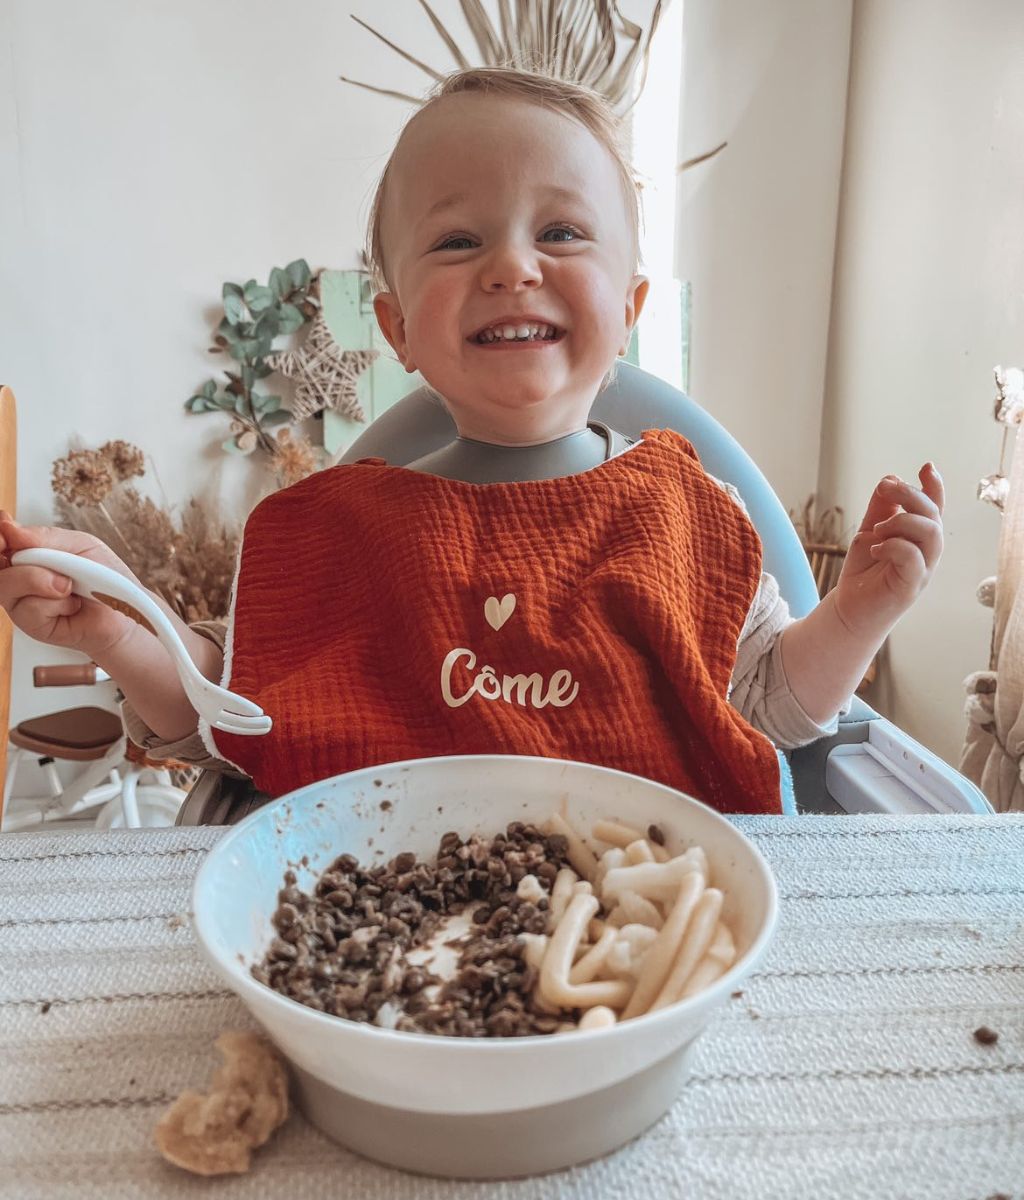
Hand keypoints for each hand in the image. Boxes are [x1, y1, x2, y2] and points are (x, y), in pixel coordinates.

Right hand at [0, 515, 141, 656]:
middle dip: (22, 559)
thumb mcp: (80, 545)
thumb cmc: (103, 576)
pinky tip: (71, 605)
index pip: (1, 540)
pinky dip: (57, 603)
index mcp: (27, 551)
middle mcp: (17, 575)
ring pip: (7, 585)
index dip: (0, 536)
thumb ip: (44, 537)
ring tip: (70, 585)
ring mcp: (20, 601)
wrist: (125, 608)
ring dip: (42, 581)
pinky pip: (30, 608)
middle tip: (53, 564)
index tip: (5, 534)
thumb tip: (10, 528)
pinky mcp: (31, 625)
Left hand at [832, 464, 944, 639]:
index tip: (925, 466)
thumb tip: (889, 480)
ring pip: (930, 533)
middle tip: (885, 489)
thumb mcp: (869, 533)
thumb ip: (880, 509)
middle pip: (933, 515)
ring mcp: (922, 569)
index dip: (934, 486)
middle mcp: (926, 552)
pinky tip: (876, 548)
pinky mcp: (910, 586)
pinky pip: (914, 558)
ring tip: (877, 529)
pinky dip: (894, 545)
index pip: (935, 507)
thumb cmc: (864, 571)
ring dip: (902, 521)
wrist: (849, 609)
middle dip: (910, 494)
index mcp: (919, 537)